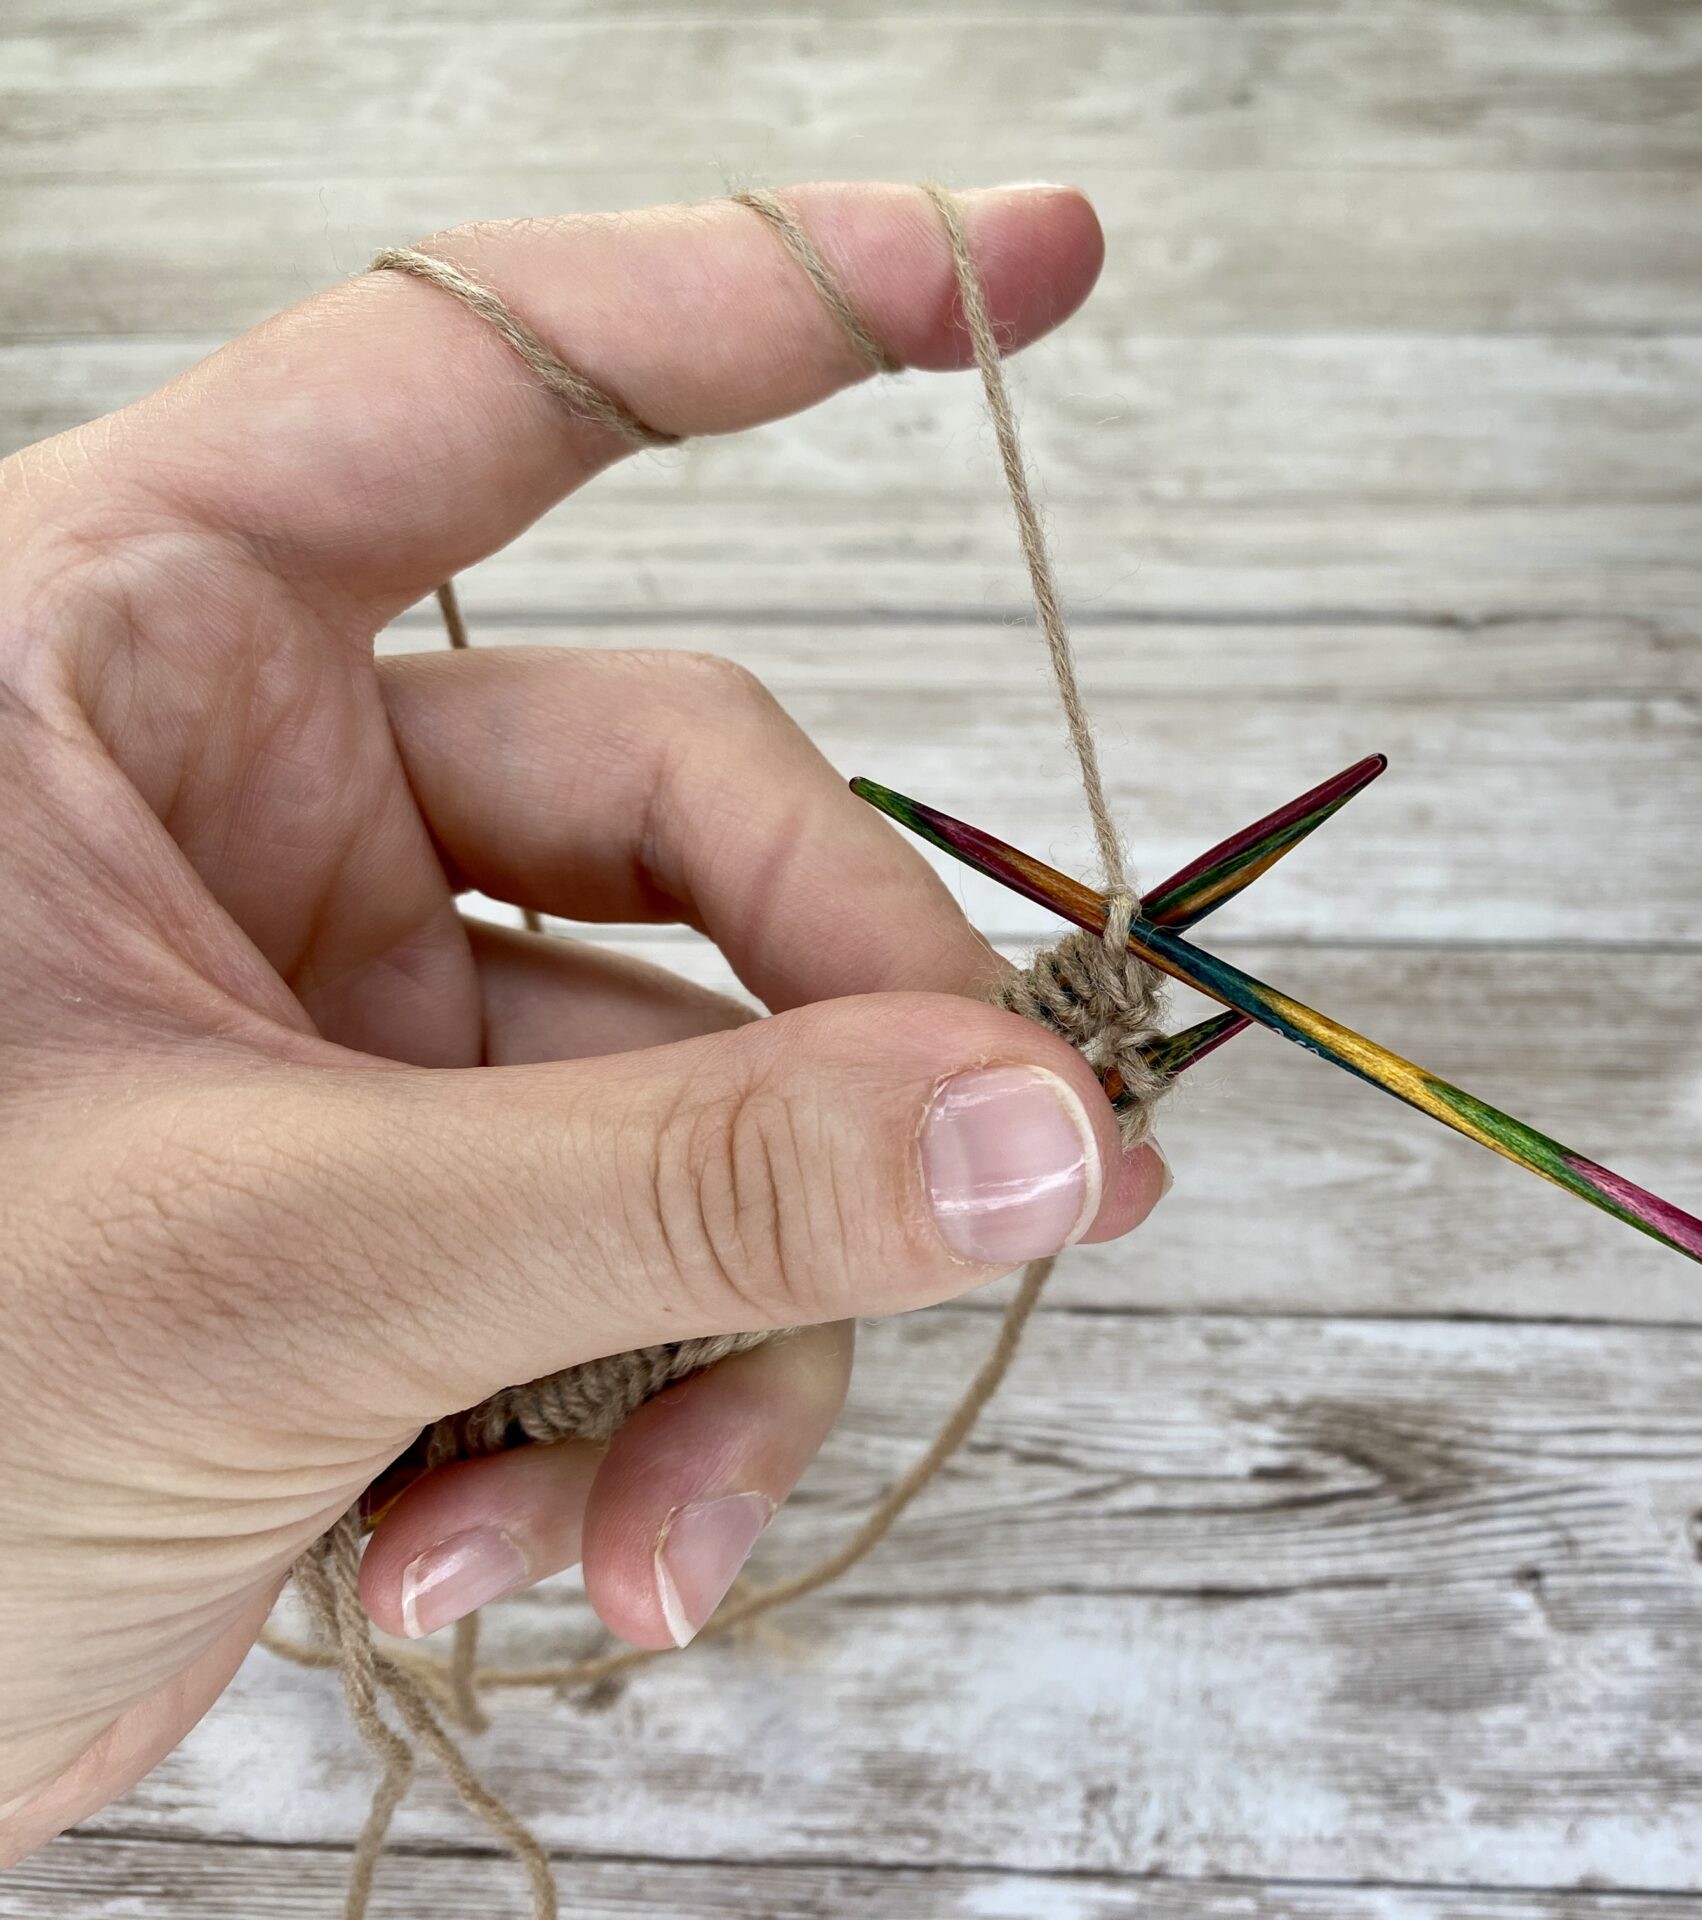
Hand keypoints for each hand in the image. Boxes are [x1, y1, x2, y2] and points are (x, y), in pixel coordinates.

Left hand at [0, 181, 1163, 1853]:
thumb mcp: (261, 1269)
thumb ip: (674, 1189)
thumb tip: (1032, 1136)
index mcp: (116, 662)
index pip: (480, 386)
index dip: (770, 305)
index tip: (1041, 257)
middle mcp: (247, 801)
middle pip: (693, 807)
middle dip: (849, 1041)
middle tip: (1009, 1193)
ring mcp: (337, 1009)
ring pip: (701, 1079)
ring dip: (743, 1315)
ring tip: (675, 1530)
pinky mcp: (398, 1206)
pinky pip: (640, 1252)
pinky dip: (646, 1417)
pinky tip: (557, 1569)